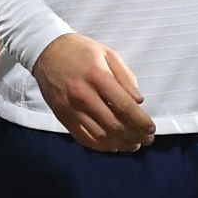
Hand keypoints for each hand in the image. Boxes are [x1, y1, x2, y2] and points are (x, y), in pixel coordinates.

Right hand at [31, 33, 154, 151]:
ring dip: (120, 144)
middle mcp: (84, 95)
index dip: (140, 121)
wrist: (46, 51)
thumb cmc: (81, 51)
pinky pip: (83, 138)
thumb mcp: (108, 54)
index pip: (124, 106)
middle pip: (114, 124)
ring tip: (133, 144)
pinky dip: (100, 146)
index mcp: (98, 77)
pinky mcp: (62, 116)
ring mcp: (71, 108)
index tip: (151, 128)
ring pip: (100, 135)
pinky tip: (112, 145)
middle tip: (147, 140)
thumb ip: (125, 77)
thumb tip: (139, 101)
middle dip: (135, 135)